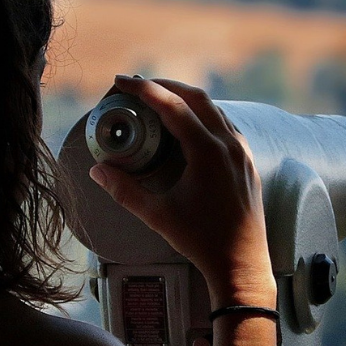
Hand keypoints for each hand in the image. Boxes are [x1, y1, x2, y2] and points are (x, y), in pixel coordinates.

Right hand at [88, 76, 274, 305]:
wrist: (241, 263)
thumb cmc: (201, 240)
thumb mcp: (157, 215)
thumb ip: (124, 190)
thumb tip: (98, 171)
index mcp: (207, 152)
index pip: (173, 106)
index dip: (144, 89)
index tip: (121, 82)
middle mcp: (229, 144)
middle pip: (196, 97)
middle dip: (165, 85)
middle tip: (137, 85)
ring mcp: (242, 151)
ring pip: (213, 109)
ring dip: (185, 98)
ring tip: (158, 100)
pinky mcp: (247, 161)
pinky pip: (224, 125)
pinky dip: (203, 115)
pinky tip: (187, 124)